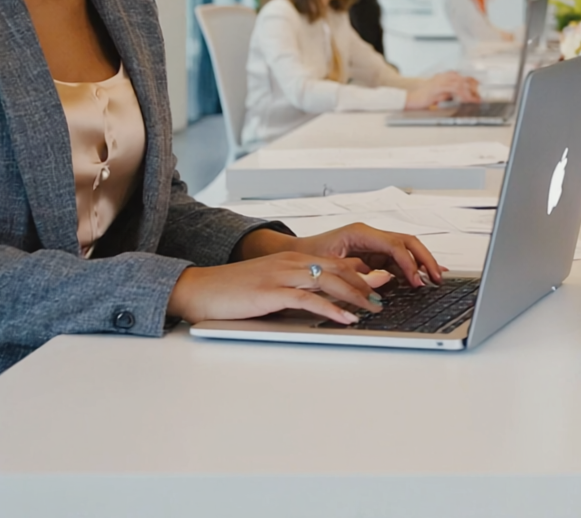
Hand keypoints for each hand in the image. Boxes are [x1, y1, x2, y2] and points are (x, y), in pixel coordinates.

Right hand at [167, 251, 382, 324]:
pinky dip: (331, 309)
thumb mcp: (269, 287)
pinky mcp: (271, 292)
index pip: (334, 264)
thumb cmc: (232, 291)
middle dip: (364, 285)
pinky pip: (308, 299)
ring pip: (329, 281)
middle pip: (337, 270)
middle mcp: (290, 263)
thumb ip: (294, 292)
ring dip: (355, 296)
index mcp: (291, 260)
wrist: (199, 289)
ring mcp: (281, 275)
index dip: (359, 276)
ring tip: (372, 310)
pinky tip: (345, 319)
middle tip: (381, 301)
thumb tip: (319, 306)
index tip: (377, 289)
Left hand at [292, 221, 446, 287]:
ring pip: (407, 250)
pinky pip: (398, 261)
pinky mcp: (373, 256)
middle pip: (407, 242)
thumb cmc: (308, 258)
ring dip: (422, 263)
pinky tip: (423, 277)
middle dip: (425, 259)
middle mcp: (370, 236)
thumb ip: (358, 273)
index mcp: (360, 233)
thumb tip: (386, 279)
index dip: (409, 263)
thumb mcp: (331, 267)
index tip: (416, 281)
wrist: (296, 256)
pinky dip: (412, 269)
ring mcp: (373, 245)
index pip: (394, 245)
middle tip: (437, 277)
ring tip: (436, 278)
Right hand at [404, 72, 479, 108]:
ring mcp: (439, 81)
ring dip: (469, 91)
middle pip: (462, 78)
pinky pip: (453, 88)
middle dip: (473, 87)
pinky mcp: (437, 88)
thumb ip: (449, 94)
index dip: (471, 81)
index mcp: (442, 77)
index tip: (479, 87)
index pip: (460, 76)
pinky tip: (466, 98)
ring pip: (459, 82)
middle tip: (479, 95)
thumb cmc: (423, 98)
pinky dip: (462, 93)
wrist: (411, 99)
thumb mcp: (439, 95)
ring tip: (475, 98)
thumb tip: (460, 96)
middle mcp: (442, 77)